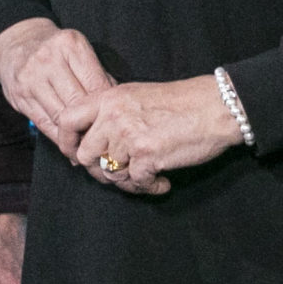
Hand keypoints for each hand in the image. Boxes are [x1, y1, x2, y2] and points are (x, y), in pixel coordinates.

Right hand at [0, 19, 114, 157]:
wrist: (17, 44)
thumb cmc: (56, 51)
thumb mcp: (77, 51)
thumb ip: (96, 74)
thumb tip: (116, 104)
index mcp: (70, 45)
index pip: (96, 83)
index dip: (106, 106)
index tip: (114, 120)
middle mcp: (48, 60)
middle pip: (78, 102)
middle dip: (92, 122)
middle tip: (104, 137)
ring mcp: (31, 78)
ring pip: (61, 117)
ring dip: (76, 134)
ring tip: (89, 144)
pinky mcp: (19, 96)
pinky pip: (45, 124)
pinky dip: (60, 137)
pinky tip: (70, 143)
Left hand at [70, 75, 240, 195]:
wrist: (217, 106)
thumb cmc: (181, 103)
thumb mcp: (137, 96)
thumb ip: (112, 113)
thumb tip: (92, 141)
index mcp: (108, 97)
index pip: (66, 120)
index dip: (66, 142)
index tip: (75, 156)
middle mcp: (113, 115)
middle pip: (86, 155)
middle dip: (100, 171)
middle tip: (120, 175)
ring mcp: (128, 135)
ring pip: (110, 173)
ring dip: (128, 182)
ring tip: (146, 178)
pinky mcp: (147, 154)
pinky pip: (135, 182)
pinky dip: (149, 187)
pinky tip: (162, 182)